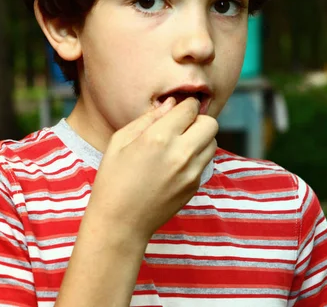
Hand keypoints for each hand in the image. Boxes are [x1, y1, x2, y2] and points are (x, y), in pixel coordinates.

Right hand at [86, 97, 217, 243]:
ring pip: (213, 143)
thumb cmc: (113, 180)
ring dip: (201, 139)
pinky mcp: (195, 186)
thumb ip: (148, 118)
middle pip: (211, 124)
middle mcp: (181, 153)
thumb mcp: (120, 142)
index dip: (185, 105)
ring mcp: (191, 172)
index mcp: (159, 138)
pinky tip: (176, 165)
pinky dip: (196, 158)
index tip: (179, 109)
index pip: (190, 108)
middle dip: (198, 120)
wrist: (120, 223)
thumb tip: (171, 104)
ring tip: (180, 145)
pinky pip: (205, 162)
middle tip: (182, 127)